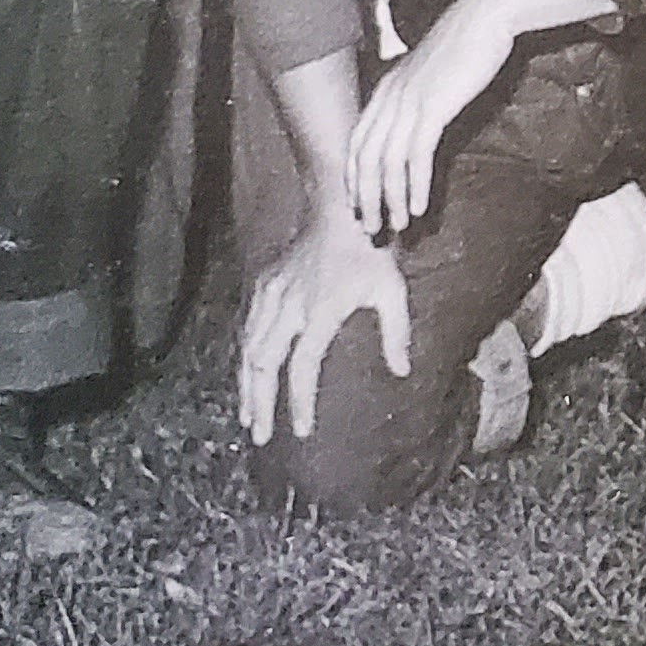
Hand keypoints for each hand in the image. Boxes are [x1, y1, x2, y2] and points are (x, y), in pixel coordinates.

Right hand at [235, 216, 411, 444]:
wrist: (340, 209)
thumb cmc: (371, 252)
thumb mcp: (393, 290)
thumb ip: (397, 332)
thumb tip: (401, 371)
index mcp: (320, 311)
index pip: (303, 367)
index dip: (300, 401)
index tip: (302, 430)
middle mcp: (289, 305)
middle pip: (264, 365)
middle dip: (261, 403)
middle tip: (261, 435)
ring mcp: (271, 294)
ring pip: (249, 349)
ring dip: (247, 386)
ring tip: (249, 416)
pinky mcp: (264, 285)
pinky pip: (247, 328)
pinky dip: (244, 357)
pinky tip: (247, 376)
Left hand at [345, 0, 528, 238]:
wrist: (486, 15)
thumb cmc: (466, 43)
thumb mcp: (432, 73)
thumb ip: (419, 96)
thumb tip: (420, 122)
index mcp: (385, 89)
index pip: (357, 143)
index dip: (354, 178)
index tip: (360, 205)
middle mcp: (388, 97)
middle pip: (365, 159)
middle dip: (366, 198)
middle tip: (372, 229)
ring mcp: (408, 102)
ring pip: (387, 163)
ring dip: (391, 199)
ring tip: (398, 225)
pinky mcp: (433, 107)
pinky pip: (416, 156)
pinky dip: (415, 185)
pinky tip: (420, 206)